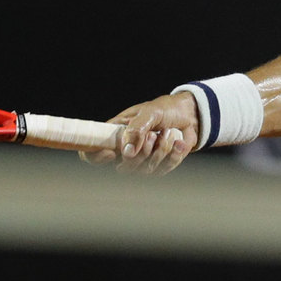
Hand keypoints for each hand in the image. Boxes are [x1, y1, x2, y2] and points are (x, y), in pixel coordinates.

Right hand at [83, 92, 201, 174]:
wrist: (188, 115)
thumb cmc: (164, 110)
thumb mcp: (150, 113)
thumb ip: (136, 129)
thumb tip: (126, 152)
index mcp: (115, 134)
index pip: (92, 154)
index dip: (96, 158)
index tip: (112, 153)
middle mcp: (124, 151)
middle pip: (123, 168)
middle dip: (143, 153)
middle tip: (154, 135)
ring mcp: (141, 161)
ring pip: (144, 170)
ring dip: (160, 151)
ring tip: (168, 134)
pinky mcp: (158, 166)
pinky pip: (162, 170)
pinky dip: (173, 156)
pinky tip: (178, 143)